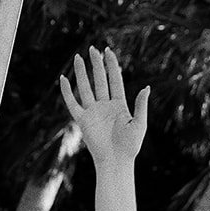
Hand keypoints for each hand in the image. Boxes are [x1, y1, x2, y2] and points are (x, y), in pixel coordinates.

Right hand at [60, 46, 148, 167]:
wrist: (116, 161)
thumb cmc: (130, 146)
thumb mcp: (140, 124)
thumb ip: (141, 105)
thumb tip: (146, 87)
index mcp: (119, 105)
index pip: (114, 80)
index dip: (111, 66)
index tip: (108, 51)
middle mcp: (105, 106)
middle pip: (100, 80)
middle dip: (96, 64)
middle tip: (93, 49)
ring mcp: (93, 112)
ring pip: (85, 87)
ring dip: (81, 72)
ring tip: (78, 57)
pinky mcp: (83, 120)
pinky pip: (72, 103)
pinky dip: (67, 91)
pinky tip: (63, 79)